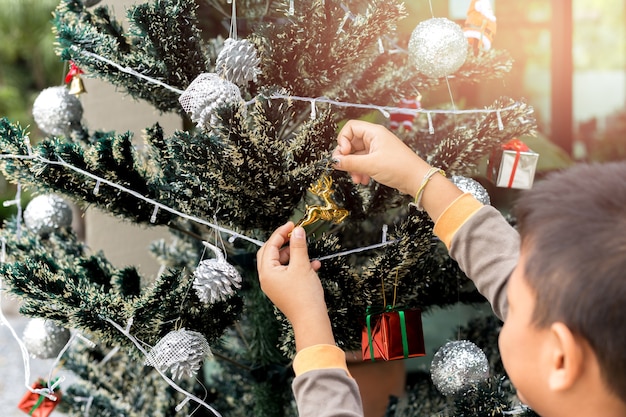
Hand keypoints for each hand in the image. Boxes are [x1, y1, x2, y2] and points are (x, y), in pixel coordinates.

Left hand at [256, 222, 333, 349]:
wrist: (311, 320)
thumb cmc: (304, 296)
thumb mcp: (302, 265)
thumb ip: (298, 245)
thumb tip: (297, 231)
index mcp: (267, 272)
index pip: (270, 246)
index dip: (281, 233)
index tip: (292, 224)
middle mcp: (267, 279)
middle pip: (271, 253)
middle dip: (284, 242)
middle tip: (294, 233)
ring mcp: (275, 285)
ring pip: (281, 263)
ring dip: (294, 254)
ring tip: (307, 251)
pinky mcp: (284, 290)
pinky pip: (289, 272)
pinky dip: (298, 266)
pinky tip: (313, 265)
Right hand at [332, 119, 429, 196]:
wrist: (417, 180)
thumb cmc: (399, 168)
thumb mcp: (370, 165)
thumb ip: (350, 163)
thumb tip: (334, 161)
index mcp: (374, 133)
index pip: (350, 128)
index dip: (343, 140)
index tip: (343, 154)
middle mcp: (375, 138)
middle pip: (351, 143)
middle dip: (347, 157)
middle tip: (343, 168)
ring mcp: (377, 149)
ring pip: (357, 155)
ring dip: (353, 167)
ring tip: (357, 178)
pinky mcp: (380, 159)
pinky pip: (364, 162)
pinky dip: (361, 171)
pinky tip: (363, 180)